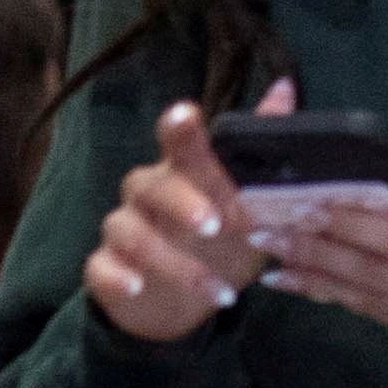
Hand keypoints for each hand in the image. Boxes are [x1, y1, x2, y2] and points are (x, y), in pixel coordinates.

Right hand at [82, 96, 289, 345]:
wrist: (180, 300)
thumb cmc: (216, 240)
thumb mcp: (247, 200)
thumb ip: (259, 148)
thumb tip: (286, 87)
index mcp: (181, 172)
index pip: (176, 140)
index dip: (180, 128)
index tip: (187, 114)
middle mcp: (146, 194)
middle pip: (152, 185)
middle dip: (183, 204)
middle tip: (214, 226)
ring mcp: (123, 230)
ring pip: (133, 234)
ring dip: (176, 264)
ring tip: (217, 290)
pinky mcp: (105, 267)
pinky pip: (101, 267)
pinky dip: (118, 277)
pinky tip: (139, 287)